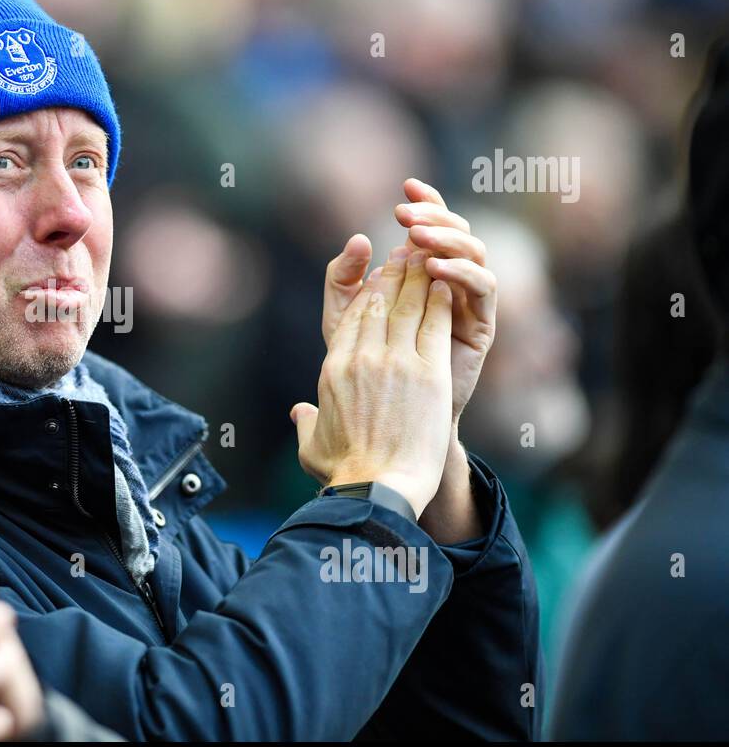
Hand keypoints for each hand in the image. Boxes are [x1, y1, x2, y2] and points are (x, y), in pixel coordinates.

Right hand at [293, 249, 454, 515]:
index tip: (380, 278)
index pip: (353, 317)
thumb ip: (306, 422)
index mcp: (334, 369)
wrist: (378, 489)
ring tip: (428, 263)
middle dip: (394, 276)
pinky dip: (440, 302)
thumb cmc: (345, 473)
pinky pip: (434, 325)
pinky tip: (446, 287)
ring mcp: (396, 362)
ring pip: (408, 306)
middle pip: (380, 303)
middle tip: (407, 258)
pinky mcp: (428, 374)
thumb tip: (299, 412)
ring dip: (419, 280)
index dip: (369, 292)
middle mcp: (362, 358)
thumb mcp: (313, 445)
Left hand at [322, 179, 496, 423]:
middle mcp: (450, 280)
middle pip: (457, 232)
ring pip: (475, 252)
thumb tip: (359, 239)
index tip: (405, 186)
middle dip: (435, 216)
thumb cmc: (364, 367)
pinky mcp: (481, 325)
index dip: (425, 202)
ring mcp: (467, 301)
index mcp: (422, 271)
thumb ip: (342, 278)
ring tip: (418, 236)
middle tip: (408, 214)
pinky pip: (483, 288)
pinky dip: (463, 271)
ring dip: (449, 239)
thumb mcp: (343, 316)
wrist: (387, 417)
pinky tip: (436, 268)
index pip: (432, 226)